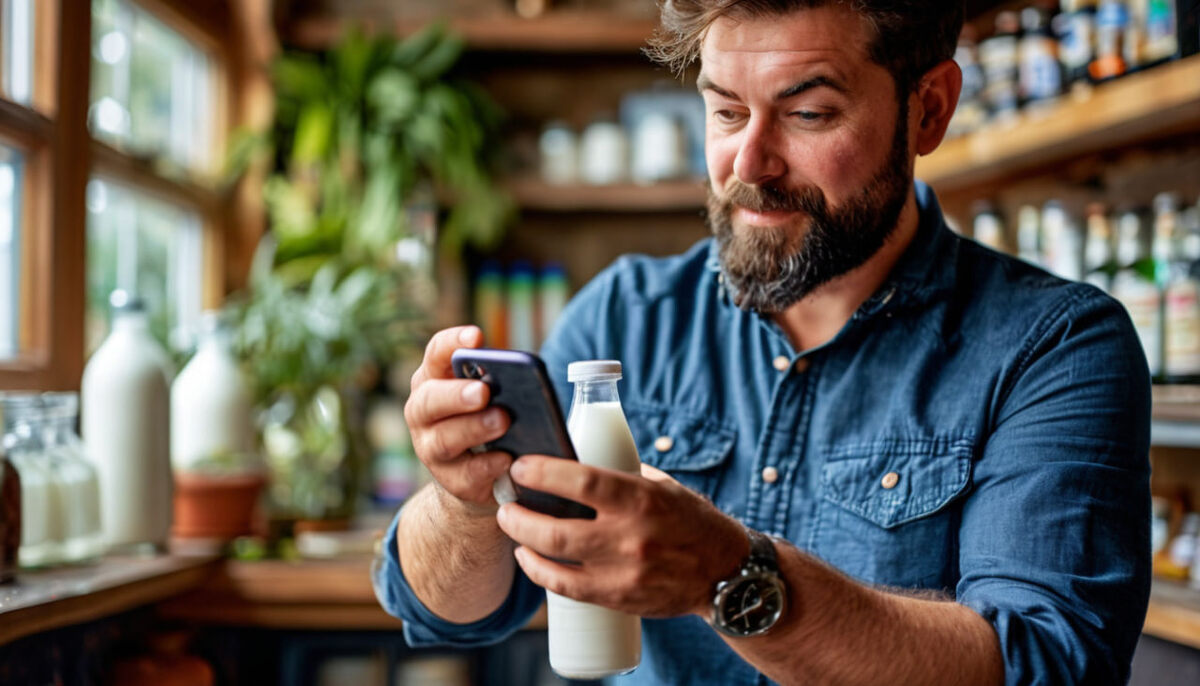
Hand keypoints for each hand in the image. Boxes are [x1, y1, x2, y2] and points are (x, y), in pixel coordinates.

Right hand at [403, 326, 511, 511]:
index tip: (477, 337)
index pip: (435, 354)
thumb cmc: (487, 420)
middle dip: (457, 394)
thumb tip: (525, 379)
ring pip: (445, 439)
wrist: (478, 476)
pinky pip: (466, 474)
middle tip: (484, 391)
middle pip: (430, 399)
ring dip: (474, 428)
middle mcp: (423, 413)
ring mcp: (431, 448)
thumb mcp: (491, 396)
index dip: (452, 343)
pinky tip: (506, 459)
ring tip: (502, 421)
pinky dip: (487, 466)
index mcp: (433, 380)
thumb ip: (500, 384)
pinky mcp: (450, 480)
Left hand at [495, 455, 749, 617]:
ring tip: (511, 524)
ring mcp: (624, 572)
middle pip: (558, 528)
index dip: (544, 473)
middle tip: (506, 500)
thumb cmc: (691, 521)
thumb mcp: (663, 487)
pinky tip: (528, 558)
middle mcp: (631, 537)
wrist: (725, 573)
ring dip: (523, 541)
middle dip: (520, 514)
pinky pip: (567, 588)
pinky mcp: (619, 598)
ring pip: (556, 560)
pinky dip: (541, 572)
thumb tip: (576, 456)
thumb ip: (623, 475)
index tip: (521, 466)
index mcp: (641, 500)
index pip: (581, 482)